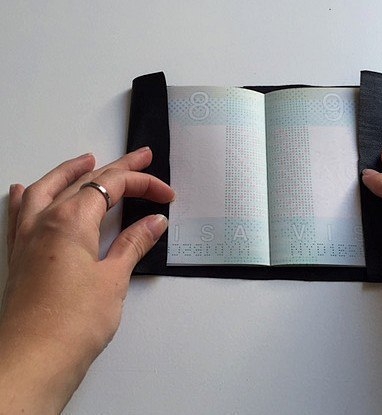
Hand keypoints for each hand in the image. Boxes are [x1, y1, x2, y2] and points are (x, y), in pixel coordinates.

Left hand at [0, 147, 173, 412]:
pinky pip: (20, 212)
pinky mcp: (20, 255)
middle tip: (140, 157)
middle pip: (84, 181)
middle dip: (117, 167)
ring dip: (69, 172)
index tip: (165, 193)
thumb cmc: (73, 323)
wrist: (33, 360)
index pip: (112, 186)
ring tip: (87, 160)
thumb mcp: (113, 278)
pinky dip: (29, 196)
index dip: (143, 184)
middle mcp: (43, 221)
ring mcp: (27, 237)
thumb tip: (154, 222)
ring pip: (46, 188)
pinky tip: (27, 190)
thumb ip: (132, 244)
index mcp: (69, 221)